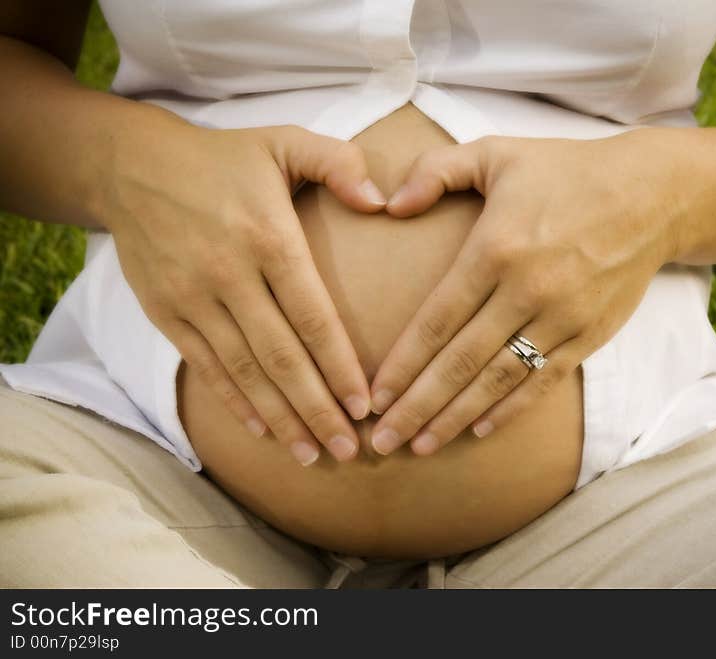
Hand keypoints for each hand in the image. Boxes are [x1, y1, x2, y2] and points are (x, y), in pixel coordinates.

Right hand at [100, 120, 386, 464]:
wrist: (131, 165)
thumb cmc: (223, 158)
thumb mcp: (284, 140)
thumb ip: (340, 163)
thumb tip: (383, 202)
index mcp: (267, 236)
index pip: (312, 317)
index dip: (339, 366)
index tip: (365, 404)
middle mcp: (229, 274)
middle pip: (281, 357)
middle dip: (317, 409)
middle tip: (349, 451)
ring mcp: (193, 298)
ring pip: (244, 371)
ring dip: (281, 419)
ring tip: (312, 455)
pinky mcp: (166, 312)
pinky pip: (206, 367)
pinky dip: (236, 402)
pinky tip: (263, 431)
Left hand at [368, 130, 678, 454]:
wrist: (653, 195)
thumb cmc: (566, 171)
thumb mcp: (496, 153)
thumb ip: (436, 171)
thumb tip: (388, 205)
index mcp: (496, 248)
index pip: (438, 320)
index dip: (403, 363)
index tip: (375, 396)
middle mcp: (527, 290)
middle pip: (461, 362)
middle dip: (418, 405)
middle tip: (383, 440)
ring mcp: (562, 318)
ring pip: (499, 380)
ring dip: (456, 417)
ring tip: (421, 445)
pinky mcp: (590, 335)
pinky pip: (543, 381)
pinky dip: (511, 408)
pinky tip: (480, 429)